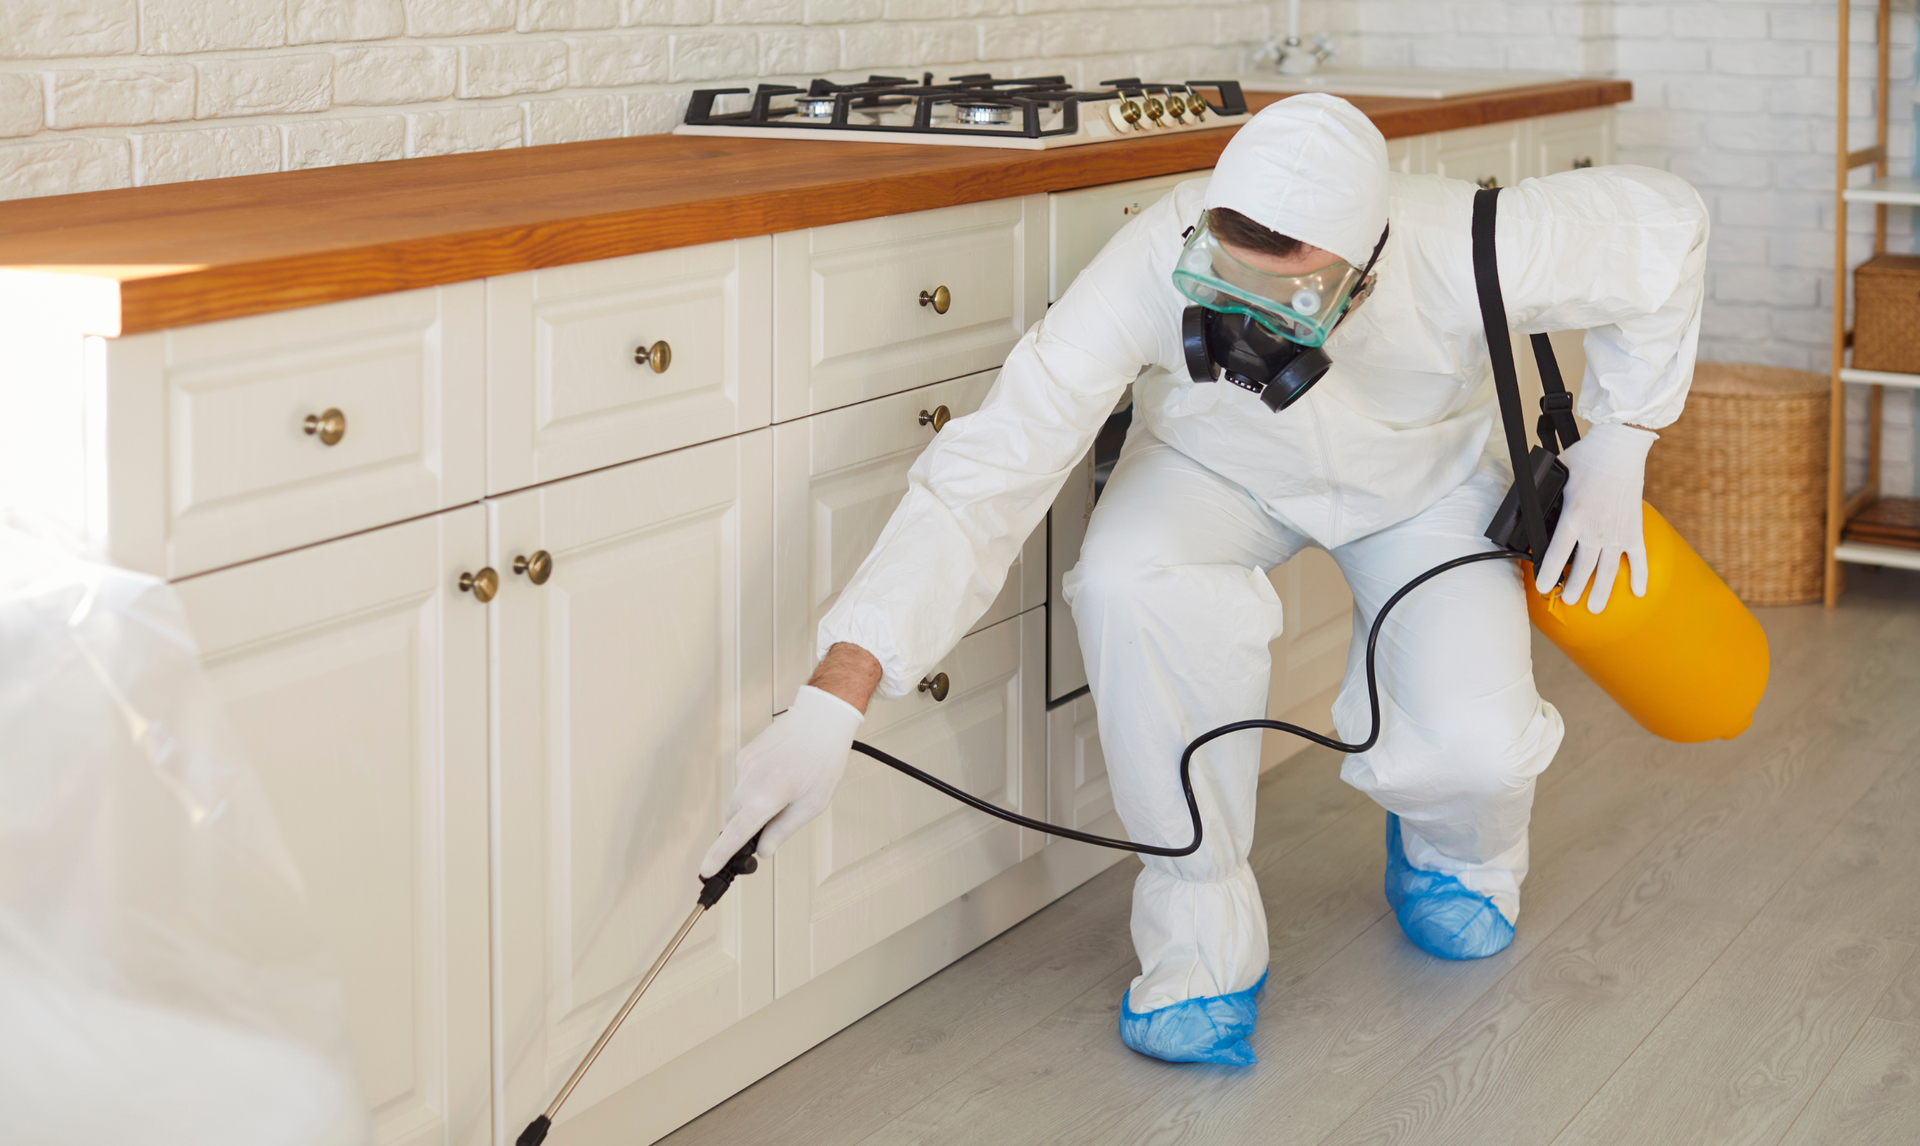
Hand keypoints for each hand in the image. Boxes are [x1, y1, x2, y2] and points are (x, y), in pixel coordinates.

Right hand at [699, 684, 864, 878]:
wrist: (822, 718)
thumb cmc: (824, 758)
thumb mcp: (812, 803)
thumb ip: (783, 829)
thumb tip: (764, 850)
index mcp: (768, 795)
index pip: (736, 833)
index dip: (719, 855)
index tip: (707, 869)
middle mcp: (750, 779)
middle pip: (734, 818)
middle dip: (746, 829)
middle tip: (769, 830)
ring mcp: (745, 764)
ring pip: (739, 799)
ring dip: (754, 806)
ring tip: (787, 791)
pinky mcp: (746, 754)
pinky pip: (745, 781)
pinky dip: (757, 787)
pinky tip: (780, 776)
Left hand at [1534, 422, 1657, 613]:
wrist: (1619, 448)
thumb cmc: (1585, 457)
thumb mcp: (1555, 475)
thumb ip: (1545, 493)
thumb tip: (1529, 501)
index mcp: (1573, 518)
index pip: (1557, 555)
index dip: (1549, 574)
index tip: (1543, 587)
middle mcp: (1595, 530)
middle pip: (1582, 569)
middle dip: (1573, 589)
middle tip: (1568, 600)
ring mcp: (1617, 532)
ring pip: (1608, 570)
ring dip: (1601, 592)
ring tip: (1595, 608)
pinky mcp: (1634, 528)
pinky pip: (1639, 557)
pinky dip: (1640, 575)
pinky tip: (1638, 593)